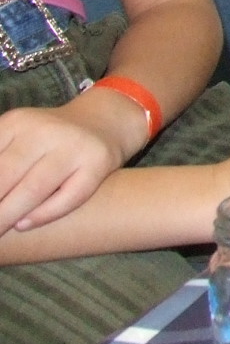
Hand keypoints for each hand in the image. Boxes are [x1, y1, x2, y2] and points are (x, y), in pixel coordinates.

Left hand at [0, 97, 132, 232]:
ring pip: (34, 189)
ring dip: (7, 216)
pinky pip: (70, 196)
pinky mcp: (99, 162)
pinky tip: (24, 224)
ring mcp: (75, 146)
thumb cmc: (48, 138)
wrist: (105, 120)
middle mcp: (46, 131)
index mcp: (17, 122)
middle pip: (5, 176)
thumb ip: (0, 159)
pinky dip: (44, 214)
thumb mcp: (16, 135)